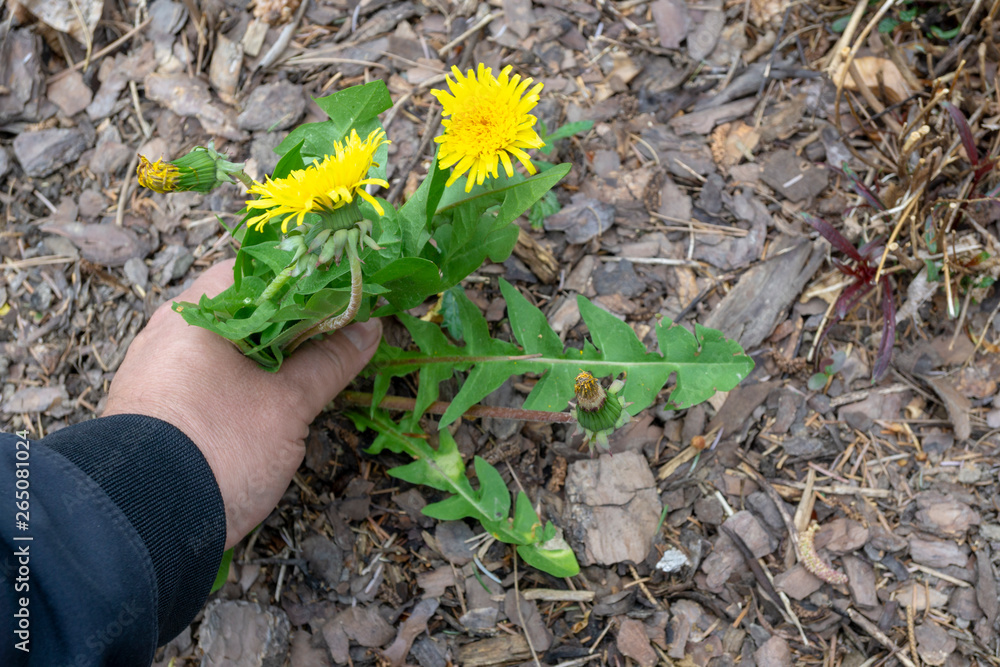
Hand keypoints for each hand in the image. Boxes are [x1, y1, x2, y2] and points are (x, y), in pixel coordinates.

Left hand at [103, 260, 381, 547]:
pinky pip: (208, 376)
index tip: (344, 293)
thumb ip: (330, 361)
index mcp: (199, 311)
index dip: (306, 278)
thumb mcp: (288, 403)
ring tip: (315, 367)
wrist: (144, 523)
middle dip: (294, 321)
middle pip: (244, 308)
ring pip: (228, 345)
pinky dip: (244, 380)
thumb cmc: (220, 447)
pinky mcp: (157, 406)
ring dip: (271, 354)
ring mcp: (159, 368)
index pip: (258, 269)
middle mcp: (171, 329)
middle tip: (339, 334)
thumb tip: (369, 327)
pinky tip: (274, 399)